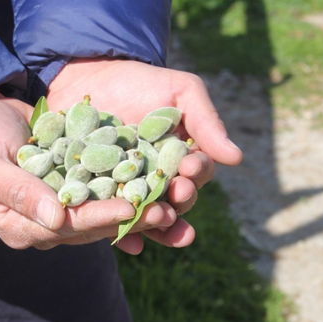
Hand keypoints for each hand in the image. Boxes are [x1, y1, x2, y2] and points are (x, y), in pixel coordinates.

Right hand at [0, 89, 178, 252]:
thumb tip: (55, 220)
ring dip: (137, 206)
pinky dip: (130, 186)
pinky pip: (105, 190)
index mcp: (19, 228)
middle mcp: (43, 226)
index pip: (67, 228)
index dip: (99, 219)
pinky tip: (158, 181)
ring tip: (172, 202)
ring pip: (105, 212)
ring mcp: (60, 208)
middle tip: (167, 211)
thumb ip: (18, 192)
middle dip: (130, 218)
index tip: (129, 208)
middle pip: (93, 226)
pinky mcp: (74, 187)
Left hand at [47, 58, 242, 246]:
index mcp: (181, 160)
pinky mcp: (100, 200)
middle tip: (177, 194)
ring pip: (149, 217)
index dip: (197, 174)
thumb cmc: (139, 82)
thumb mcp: (181, 92)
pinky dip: (124, 235)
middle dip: (180, 200)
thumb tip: (236, 158)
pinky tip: (131, 244)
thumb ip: (207, 122)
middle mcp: (158, 181)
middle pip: (175, 201)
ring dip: (159, 226)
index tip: (190, 167)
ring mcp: (129, 192)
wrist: (86, 77)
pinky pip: (114, 222)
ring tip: (160, 223)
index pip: (196, 175)